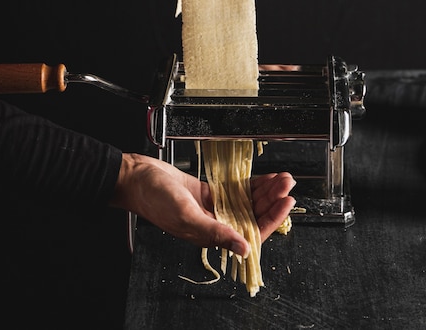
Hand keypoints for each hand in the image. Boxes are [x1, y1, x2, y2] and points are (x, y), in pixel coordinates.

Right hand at [111, 153, 295, 256]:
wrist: (137, 177)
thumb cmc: (154, 198)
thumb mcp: (186, 215)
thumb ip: (215, 232)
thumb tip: (243, 248)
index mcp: (210, 234)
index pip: (250, 232)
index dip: (271, 219)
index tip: (286, 203)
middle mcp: (215, 222)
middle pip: (253, 215)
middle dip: (273, 200)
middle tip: (288, 184)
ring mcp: (213, 207)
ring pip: (247, 202)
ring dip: (265, 191)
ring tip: (281, 178)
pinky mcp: (208, 193)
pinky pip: (236, 191)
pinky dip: (250, 184)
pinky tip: (263, 178)